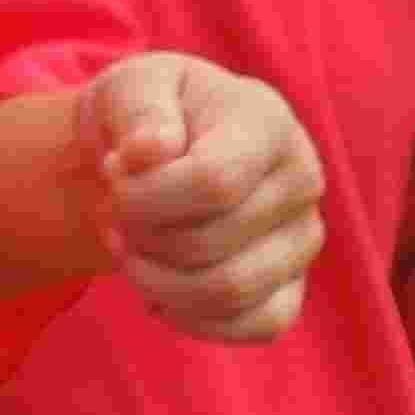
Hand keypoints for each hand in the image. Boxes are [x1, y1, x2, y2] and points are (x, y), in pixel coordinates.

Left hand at [87, 57, 323, 341]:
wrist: (157, 153)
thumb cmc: (147, 116)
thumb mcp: (131, 87)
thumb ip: (139, 111)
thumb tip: (150, 153)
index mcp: (267, 121)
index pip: (212, 183)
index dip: (144, 196)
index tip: (111, 173)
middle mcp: (301, 180)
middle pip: (209, 243)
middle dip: (138, 236)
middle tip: (111, 213)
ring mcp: (303, 238)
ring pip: (229, 292)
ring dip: (154, 280)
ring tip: (128, 249)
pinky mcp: (293, 286)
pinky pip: (255, 326)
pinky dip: (190, 317)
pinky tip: (157, 288)